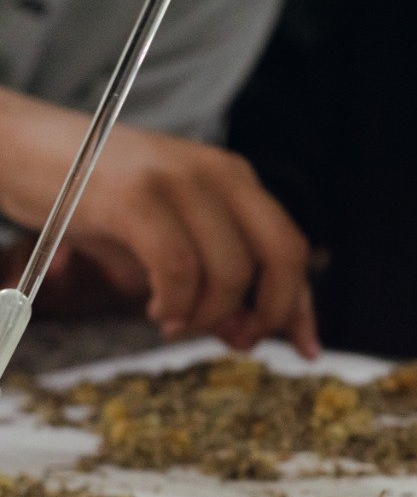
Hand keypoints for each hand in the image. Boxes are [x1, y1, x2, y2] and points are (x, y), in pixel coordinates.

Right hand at [0, 89, 318, 357]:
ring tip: (175, 323)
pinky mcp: (136, 195)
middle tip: (236, 340)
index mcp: (235, 179)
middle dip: (270, 312)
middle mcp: (220, 173)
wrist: (19, 147)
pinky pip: (180, 267)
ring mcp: (179, 180)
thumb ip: (210, 277)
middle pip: (282, 255)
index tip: (308, 350)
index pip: (289, 247)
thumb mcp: (166, 237)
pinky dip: (176, 302)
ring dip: (208, 315)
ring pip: (231, 270)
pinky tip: (160, 311)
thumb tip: (249, 332)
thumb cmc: (93, 198)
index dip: (302, 305)